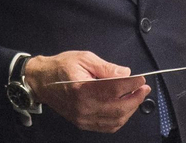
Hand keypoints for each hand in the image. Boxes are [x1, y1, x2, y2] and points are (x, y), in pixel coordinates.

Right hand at [25, 51, 149, 132]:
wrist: (41, 81)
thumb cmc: (61, 66)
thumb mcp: (84, 58)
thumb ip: (106, 67)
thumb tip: (125, 73)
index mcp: (82, 89)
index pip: (114, 89)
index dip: (132, 84)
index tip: (142, 79)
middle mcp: (83, 107)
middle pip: (118, 108)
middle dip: (135, 98)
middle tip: (144, 88)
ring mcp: (82, 118)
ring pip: (115, 120)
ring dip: (130, 110)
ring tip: (136, 97)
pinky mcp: (82, 123)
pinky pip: (107, 126)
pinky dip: (120, 119)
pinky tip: (125, 109)